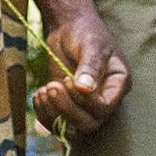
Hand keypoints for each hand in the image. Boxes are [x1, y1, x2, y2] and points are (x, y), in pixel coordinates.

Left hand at [33, 9, 129, 135]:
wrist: (69, 26)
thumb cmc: (85, 31)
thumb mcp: (92, 43)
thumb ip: (90, 65)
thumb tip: (86, 89)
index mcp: (117, 84)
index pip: (105, 108)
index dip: (85, 101)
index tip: (68, 79)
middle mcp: (104, 99)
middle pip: (89, 123)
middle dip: (67, 109)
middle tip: (52, 86)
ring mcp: (85, 105)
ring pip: (73, 128)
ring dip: (54, 113)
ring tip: (43, 90)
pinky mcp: (68, 105)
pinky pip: (58, 123)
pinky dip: (44, 115)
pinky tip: (38, 95)